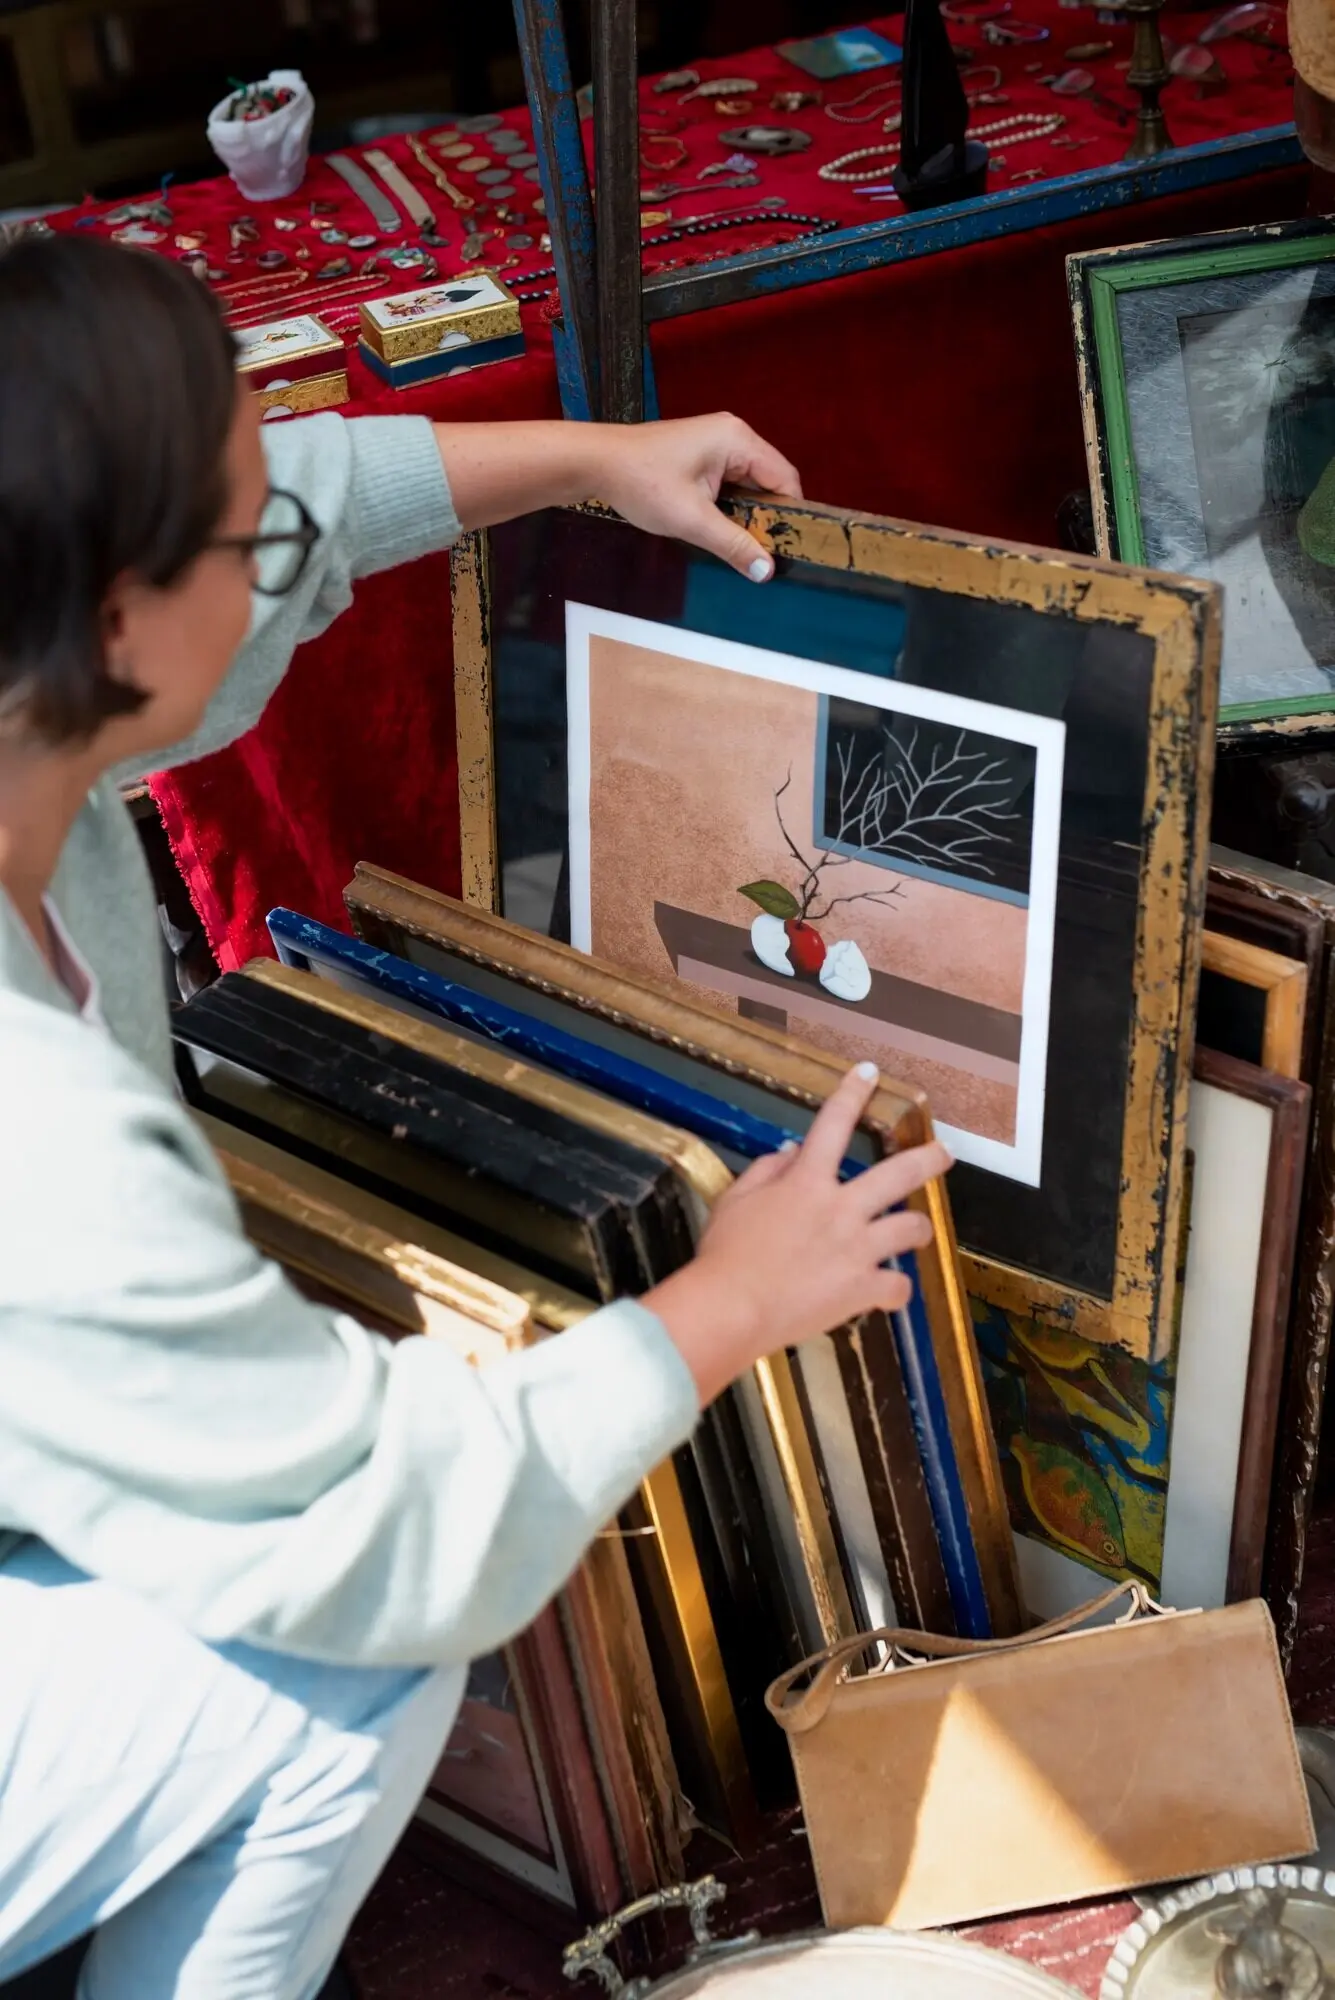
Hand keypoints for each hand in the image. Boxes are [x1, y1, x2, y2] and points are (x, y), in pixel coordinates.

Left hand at [594, 413, 801, 581]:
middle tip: (764, 552)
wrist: (595, 463)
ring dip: (746, 514)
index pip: (785, 478)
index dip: (791, 514)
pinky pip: (730, 483)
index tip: (788, 547)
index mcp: (738, 439)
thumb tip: (767, 570)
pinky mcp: (701, 454)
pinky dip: (730, 506)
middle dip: (767, 516)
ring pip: (749, 485)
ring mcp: (716, 442)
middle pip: (770, 481)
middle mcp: (733, 435)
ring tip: (742, 544)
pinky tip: (721, 528)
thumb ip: (733, 544)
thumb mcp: (691, 520)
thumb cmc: (641, 483)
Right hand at [642, 1063, 951, 1406]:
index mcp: (807, 1182)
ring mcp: (857, 1250)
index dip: (853, 1093)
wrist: (730, 1308)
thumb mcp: (736, 1200)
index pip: (833, 1123)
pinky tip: (888, 1294)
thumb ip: (768, 1170)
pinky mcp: (862, 1289)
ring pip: (912, 1228)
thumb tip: (794, 1150)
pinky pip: (898, 1287)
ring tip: (917, 1232)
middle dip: (930, 1158)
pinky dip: (894, 1291)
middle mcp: (841, 1209)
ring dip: (917, 1229)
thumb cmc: (725, 1255)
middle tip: (945, 1153)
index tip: (869, 1073)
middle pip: (901, 1174)